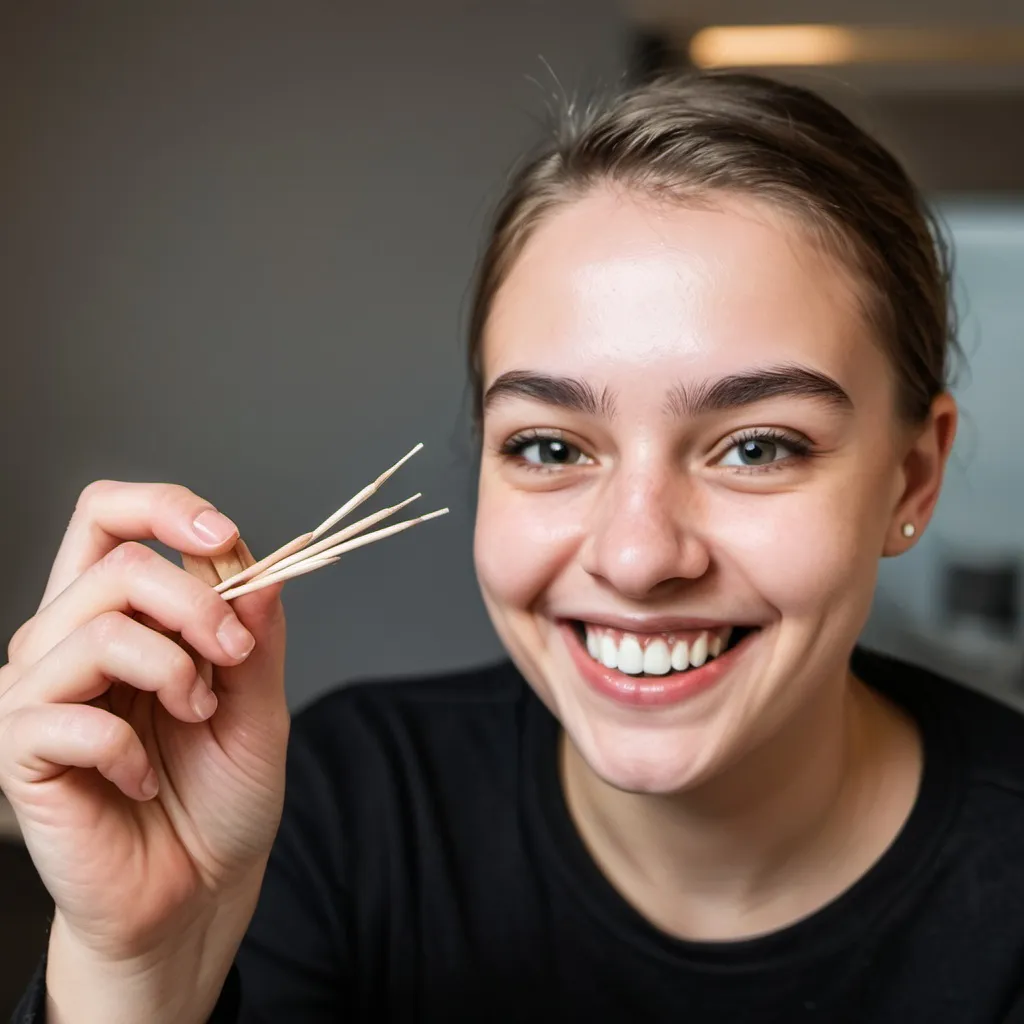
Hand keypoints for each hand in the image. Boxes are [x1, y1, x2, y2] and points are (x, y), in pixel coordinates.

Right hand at [0, 481, 288, 971]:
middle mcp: (68, 641)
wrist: (198, 890)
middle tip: (235, 655)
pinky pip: (70, 718)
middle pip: (116, 564)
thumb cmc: (220, 795)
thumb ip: (254, 634)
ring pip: (96, 630)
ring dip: (173, 670)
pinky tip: (144, 781)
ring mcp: (37, 695)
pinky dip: (128, 750)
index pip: (109, 518)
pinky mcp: (17, 752)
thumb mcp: (257, 704)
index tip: (224, 536)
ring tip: (199, 717)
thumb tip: (259, 565)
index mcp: (122, 615)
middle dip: (197, 602)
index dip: (164, 508)